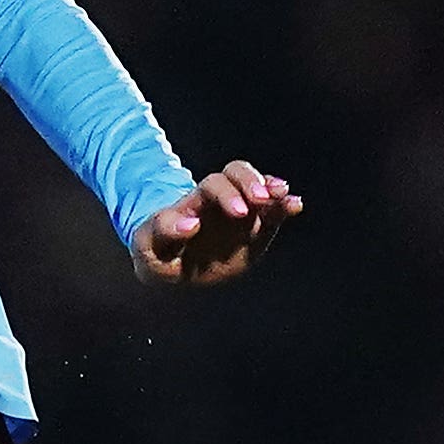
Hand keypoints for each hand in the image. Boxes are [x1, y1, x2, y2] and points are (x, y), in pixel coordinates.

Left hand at [131, 160, 300, 286]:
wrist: (176, 267)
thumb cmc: (159, 253)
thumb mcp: (147, 248)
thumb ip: (161, 233)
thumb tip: (191, 223)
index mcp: (190, 204)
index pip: (206, 188)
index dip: (220, 195)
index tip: (227, 216)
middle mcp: (216, 201)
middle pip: (232, 176)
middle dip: (246, 185)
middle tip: (258, 201)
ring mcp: (238, 211)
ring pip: (254, 186)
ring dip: (268, 188)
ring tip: (281, 196)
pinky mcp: (256, 227)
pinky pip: (273, 211)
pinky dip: (285, 206)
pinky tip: (295, 205)